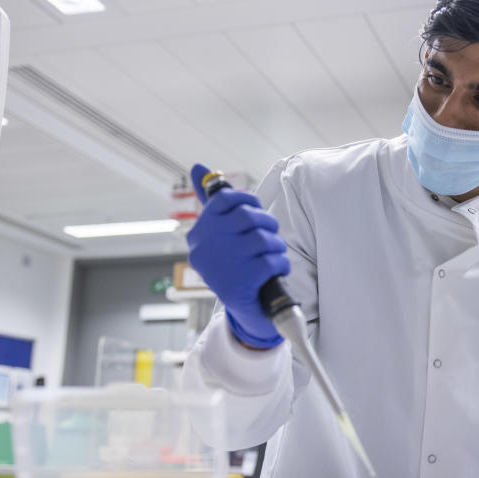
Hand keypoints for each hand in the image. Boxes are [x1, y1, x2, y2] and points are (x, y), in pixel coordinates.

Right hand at [187, 164, 289, 348]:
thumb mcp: (221, 235)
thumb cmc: (235, 266)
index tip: (255, 212)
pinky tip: (275, 271)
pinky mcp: (240, 284)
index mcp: (199, 234)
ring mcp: (222, 266)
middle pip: (248, 216)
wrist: (246, 311)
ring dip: (277, 247)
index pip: (225, 200)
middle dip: (268, 224)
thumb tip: (197, 165)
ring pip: (264, 238)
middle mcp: (205, 249)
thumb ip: (212, 202)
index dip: (248, 201)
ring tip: (273, 256)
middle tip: (270, 237)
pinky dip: (281, 264)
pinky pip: (273, 260)